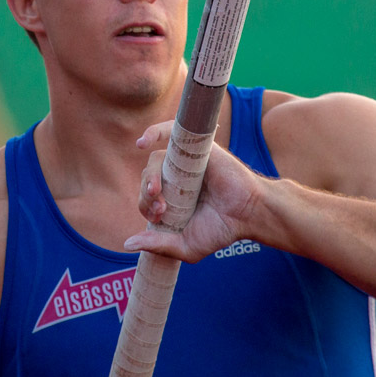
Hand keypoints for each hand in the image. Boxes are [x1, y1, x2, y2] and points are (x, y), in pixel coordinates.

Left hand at [124, 121, 260, 262]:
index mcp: (173, 196)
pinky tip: (142, 142)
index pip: (146, 194)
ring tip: (156, 191)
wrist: (248, 214)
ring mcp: (187, 160)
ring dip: (150, 176)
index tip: (157, 217)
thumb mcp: (186, 245)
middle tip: (160, 208)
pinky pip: (172, 131)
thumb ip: (158, 245)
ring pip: (156, 158)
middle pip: (148, 175)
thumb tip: (127, 244)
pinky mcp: (198, 147)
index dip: (144, 204)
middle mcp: (177, 176)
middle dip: (146, 194)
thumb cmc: (222, 229)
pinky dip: (155, 132)